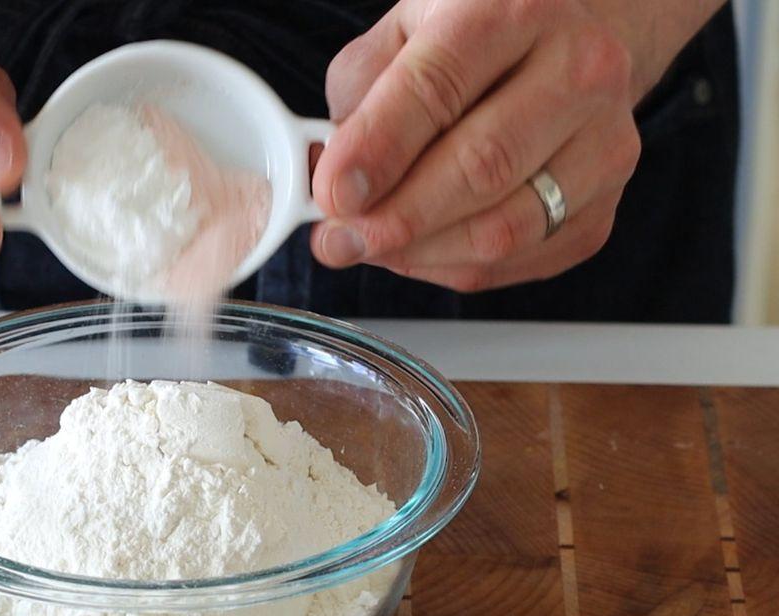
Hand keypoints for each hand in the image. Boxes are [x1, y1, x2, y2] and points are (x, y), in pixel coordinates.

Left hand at [311, 0, 642, 292]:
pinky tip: (418, 250)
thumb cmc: (471, 47)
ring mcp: (604, 143)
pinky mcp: (605, 207)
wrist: (565, 51)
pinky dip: (452, 268)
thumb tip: (332, 183)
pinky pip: (518, 261)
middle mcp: (577, 70)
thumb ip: (358, 101)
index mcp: (512, 11)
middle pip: (481, 166)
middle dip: (395, 218)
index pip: (438, 87)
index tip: (333, 194)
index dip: (378, 150)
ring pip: (503, 228)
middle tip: (340, 238)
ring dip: (419, 253)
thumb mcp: (400, 38)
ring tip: (370, 246)